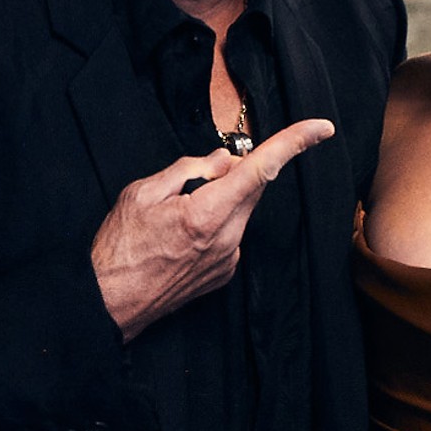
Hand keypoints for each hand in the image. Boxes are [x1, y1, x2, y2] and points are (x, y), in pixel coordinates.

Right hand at [91, 118, 334, 341]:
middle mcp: (227, 239)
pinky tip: (182, 236)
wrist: (110, 301)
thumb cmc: (119, 247)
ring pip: (240, 211)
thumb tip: (224, 160)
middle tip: (195, 178)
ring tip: (177, 216)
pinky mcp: (225, 273)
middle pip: (251, 188)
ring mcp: (228, 260)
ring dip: (220, 200)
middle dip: (233, 172)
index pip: (261, 169)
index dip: (294, 143)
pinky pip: (232, 233)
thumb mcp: (142, 192)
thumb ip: (190, 169)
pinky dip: (215, 222)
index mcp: (206, 214)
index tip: (321, 128)